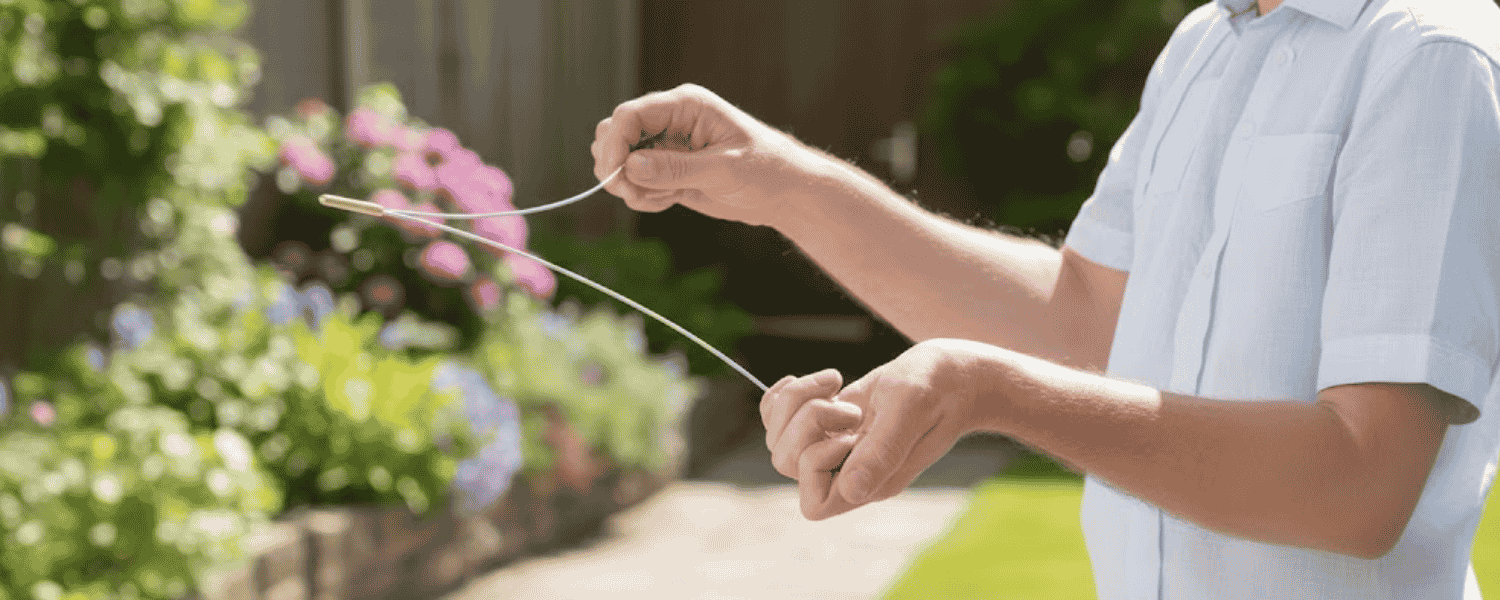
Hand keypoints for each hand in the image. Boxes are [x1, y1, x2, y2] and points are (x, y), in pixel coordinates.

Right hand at [591, 83, 825, 227]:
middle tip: (636, 193)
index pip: (630, 115)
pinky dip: (641, 196)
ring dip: (629, 184)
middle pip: (615, 133)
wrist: (784, 193)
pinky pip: (635, 181)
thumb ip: (676, 168)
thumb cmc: (765, 170)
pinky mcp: (667, 170)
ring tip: (662, 199)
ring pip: (621, 159)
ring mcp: (667, 147)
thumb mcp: (723, 170)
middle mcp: (670, 122)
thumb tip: (630, 166)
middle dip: (615, 165)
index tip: (613, 176)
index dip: (614, 144)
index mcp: (685, 106)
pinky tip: (668, 202)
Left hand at [762, 339, 994, 519]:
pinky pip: (779, 418)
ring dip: (796, 402)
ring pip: (778, 439)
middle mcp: (850, 471)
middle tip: (849, 406)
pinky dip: (786, 395)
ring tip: (836, 385)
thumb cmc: (939, 387)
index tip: (850, 433)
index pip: (814, 504)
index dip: (816, 464)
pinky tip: (821, 381)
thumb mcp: (912, 408)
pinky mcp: (829, 424)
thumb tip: (852, 491)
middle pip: (786, 464)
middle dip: (805, 423)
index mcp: (873, 483)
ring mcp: (837, 448)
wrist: (951, 373)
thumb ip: (884, 449)